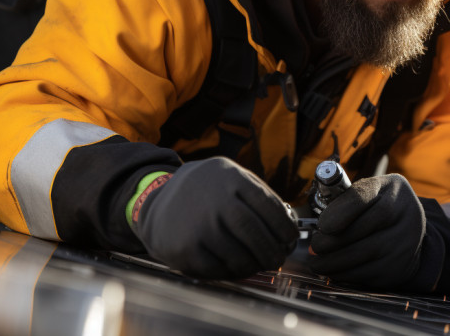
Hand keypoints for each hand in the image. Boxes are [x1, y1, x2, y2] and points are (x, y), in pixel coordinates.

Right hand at [134, 157, 297, 278]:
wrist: (158, 204)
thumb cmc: (205, 193)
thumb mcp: (229, 178)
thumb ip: (258, 195)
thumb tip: (290, 226)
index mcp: (230, 177)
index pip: (268, 206)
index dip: (284, 227)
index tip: (290, 239)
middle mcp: (214, 199)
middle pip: (254, 232)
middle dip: (271, 250)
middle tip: (278, 259)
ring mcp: (198, 224)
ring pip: (238, 254)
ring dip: (254, 265)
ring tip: (259, 264)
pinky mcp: (185, 249)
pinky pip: (218, 268)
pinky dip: (232, 272)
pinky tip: (237, 267)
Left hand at [308, 173, 425, 289]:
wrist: (412, 230)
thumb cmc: (381, 206)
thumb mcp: (371, 192)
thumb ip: (345, 201)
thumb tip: (319, 232)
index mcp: (393, 188)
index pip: (360, 197)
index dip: (336, 213)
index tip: (322, 225)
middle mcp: (404, 214)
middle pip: (356, 230)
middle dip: (327, 242)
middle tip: (315, 246)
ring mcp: (404, 243)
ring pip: (357, 256)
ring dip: (329, 261)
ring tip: (317, 261)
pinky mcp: (399, 268)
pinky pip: (363, 274)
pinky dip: (343, 274)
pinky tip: (335, 269)